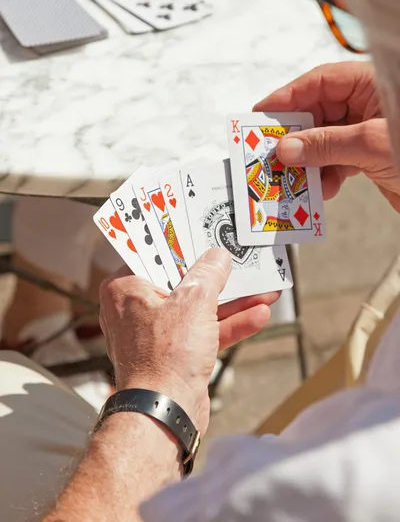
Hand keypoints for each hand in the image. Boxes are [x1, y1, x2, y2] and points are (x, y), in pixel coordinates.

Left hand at [99, 249, 279, 434]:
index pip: (154, 254)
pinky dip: (229, 324)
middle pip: (181, 281)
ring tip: (263, 288)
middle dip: (216, 274)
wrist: (165, 415)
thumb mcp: (194, 301)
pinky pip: (203, 331)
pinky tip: (259, 315)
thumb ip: (210, 273)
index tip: (202, 231)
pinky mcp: (174, 353)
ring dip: (232, 301)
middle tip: (238, 258)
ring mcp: (156, 333)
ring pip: (197, 308)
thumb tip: (218, 257)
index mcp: (126, 288)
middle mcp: (136, 308)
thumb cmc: (166, 356)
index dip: (181, 242)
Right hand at [253, 62, 399, 211]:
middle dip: (294, 136)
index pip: (318, 83)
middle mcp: (364, 104)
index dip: (286, 98)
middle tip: (269, 153)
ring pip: (321, 141)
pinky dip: (324, 176)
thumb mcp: (370, 143)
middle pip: (315, 113)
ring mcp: (364, 130)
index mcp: (369, 83)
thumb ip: (325, 144)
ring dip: (307, 162)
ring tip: (293, 178)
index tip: (260, 116)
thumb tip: (287, 148)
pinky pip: (334, 161)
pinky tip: (321, 189)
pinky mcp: (366, 156)